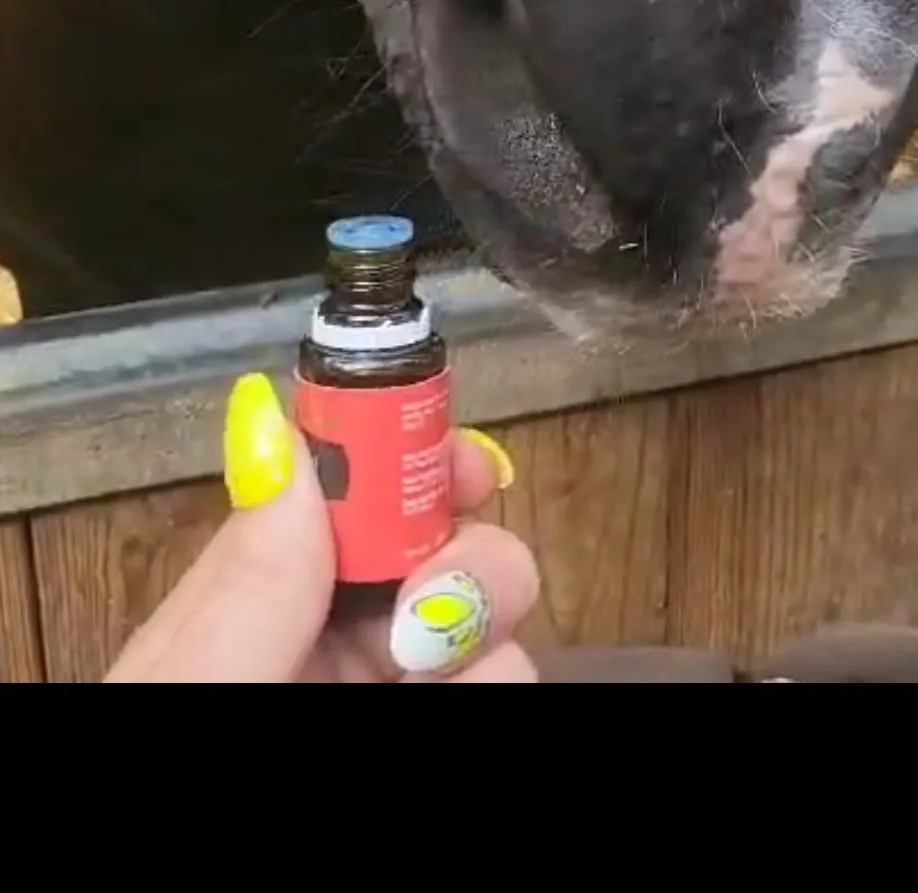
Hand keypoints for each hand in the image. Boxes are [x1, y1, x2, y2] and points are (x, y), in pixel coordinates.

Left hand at [106, 374, 536, 682]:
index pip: (346, 494)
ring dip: (493, 618)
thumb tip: (274, 415)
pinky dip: (505, 672)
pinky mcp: (449, 721)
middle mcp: (331, 639)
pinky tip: (472, 694)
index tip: (461, 456)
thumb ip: (246, 573)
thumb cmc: (180, 729)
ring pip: (490, 618)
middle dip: (469, 548)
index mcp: (254, 602)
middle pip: (440, 545)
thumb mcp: (197, 672)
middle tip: (436, 602)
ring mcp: (392, 686)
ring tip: (445, 671)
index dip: (409, 455)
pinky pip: (509, 675)